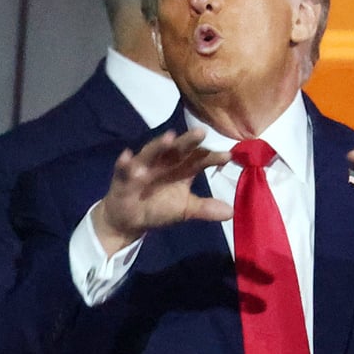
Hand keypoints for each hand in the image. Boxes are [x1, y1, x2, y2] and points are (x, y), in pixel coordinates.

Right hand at [93, 129, 232, 256]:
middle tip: (201, 133)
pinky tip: (126, 156)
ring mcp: (143, 167)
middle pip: (177, 149)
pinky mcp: (123, 176)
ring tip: (170, 137)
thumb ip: (205, 209)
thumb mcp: (184, 210)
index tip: (227, 156)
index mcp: (180, 168)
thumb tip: (231, 212)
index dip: (211, 158)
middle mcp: (163, 163)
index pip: (198, 159)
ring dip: (159, 145)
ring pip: (151, 153)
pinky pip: (123, 168)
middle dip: (188, 141)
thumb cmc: (159, 208)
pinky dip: (124, 162)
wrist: (130, 220)